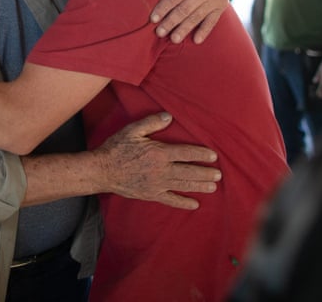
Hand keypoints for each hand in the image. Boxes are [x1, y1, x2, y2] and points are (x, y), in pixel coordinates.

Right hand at [95, 113, 220, 209]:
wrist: (102, 170)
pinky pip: (171, 200)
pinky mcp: (151, 194)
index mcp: (159, 153)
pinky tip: (194, 204)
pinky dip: (183, 202)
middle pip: (189, 172)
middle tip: (219, 175)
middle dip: (205, 173)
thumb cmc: (117, 148)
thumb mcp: (133, 130)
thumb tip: (169, 117)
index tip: (213, 156)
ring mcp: (157, 185)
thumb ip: (152, 122)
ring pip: (183, 185)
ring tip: (213, 187)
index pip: (186, 153)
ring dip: (199, 186)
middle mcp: (161, 170)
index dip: (201, 155)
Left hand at [151, 0, 237, 43]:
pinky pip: (213, 20)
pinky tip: (196, 40)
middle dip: (171, 22)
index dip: (163, 8)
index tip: (153, 18)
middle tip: (159, 32)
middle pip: (184, 9)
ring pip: (197, 17)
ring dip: (185, 29)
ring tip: (173, 39)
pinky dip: (205, 30)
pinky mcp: (221, 4)